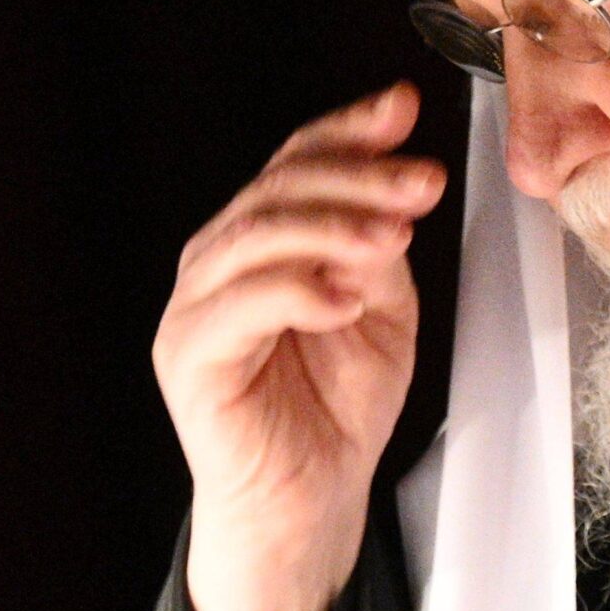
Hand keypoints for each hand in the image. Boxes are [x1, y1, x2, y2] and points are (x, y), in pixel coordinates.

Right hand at [152, 82, 446, 610]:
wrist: (311, 501)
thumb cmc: (339, 406)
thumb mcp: (384, 307)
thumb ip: (380, 248)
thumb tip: (392, 190)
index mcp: (264, 237)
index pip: (298, 160)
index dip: (350, 129)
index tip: (403, 109)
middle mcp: (220, 259)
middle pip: (280, 186)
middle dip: (359, 176)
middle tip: (420, 182)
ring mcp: (196, 306)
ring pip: (257, 234)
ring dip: (333, 227)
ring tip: (394, 239)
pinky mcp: (189, 357)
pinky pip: (239, 307)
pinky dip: (297, 291)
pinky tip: (345, 297)